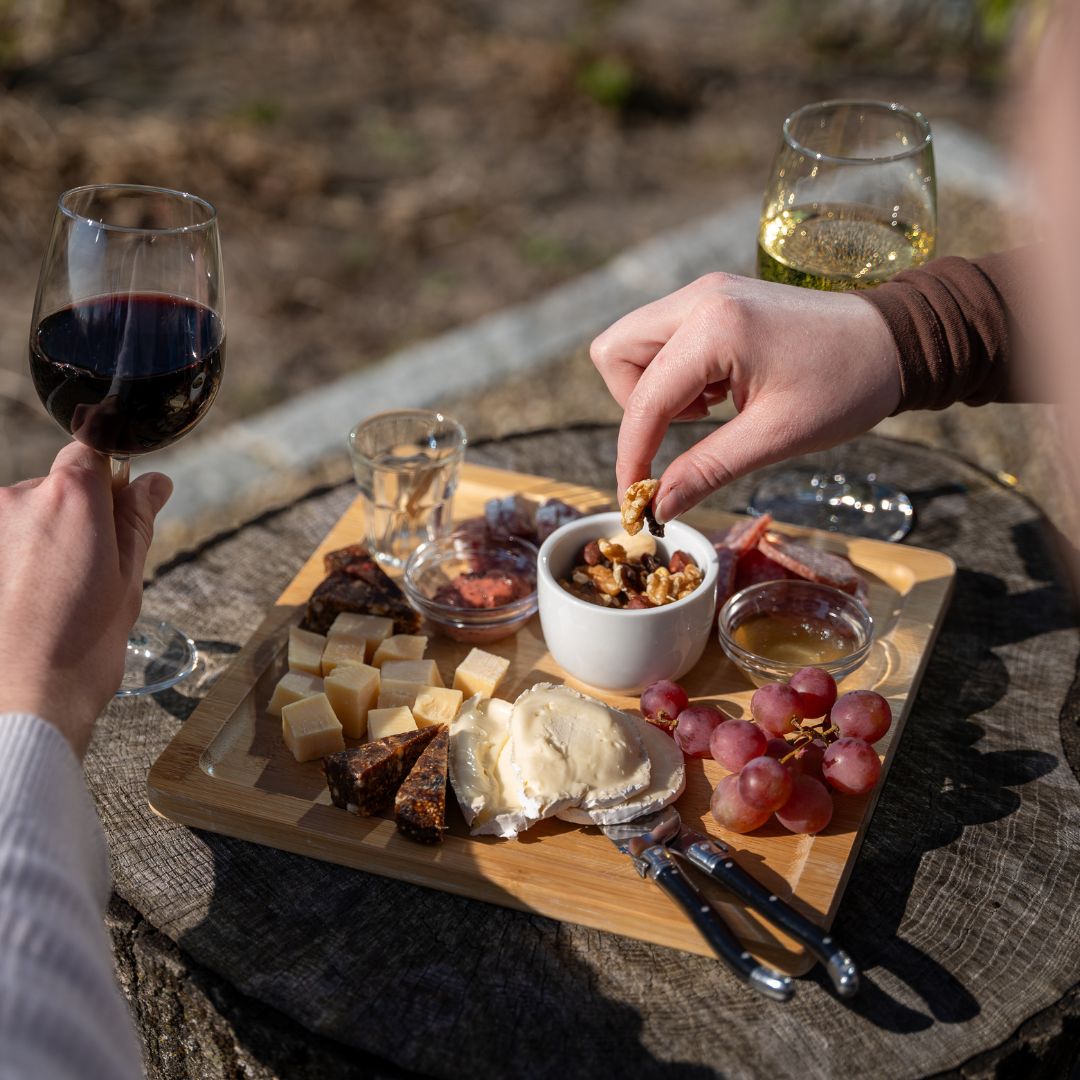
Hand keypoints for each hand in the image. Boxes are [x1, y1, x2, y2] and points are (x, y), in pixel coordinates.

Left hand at [0, 443, 171, 756]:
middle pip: (56, 486)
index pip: (92, 448)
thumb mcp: (128, 576)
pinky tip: (27, 600)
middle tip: (90, 568)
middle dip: (75, 516)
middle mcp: (20, 497)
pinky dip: (15, 560)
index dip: (109, 475)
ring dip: (41, 541)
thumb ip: (138, 518)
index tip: (119, 505)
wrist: (25, 693)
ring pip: (26, 516)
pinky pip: (4, 540)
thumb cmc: (82, 642)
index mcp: (73, 496)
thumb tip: (153, 482)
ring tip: (54, 593)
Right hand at [590, 272, 900, 520]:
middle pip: (616, 353)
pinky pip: (664, 339)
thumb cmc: (847, 385)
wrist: (895, 339)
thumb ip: (708, 470)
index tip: (638, 498)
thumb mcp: (776, 437)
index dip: (632, 455)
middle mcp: (699, 298)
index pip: (643, 400)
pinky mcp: (714, 299)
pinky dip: (675, 374)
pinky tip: (721, 393)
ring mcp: (705, 293)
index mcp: (714, 327)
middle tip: (681, 433)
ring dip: (654, 389)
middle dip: (633, 406)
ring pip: (634, 344)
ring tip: (710, 412)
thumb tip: (661, 507)